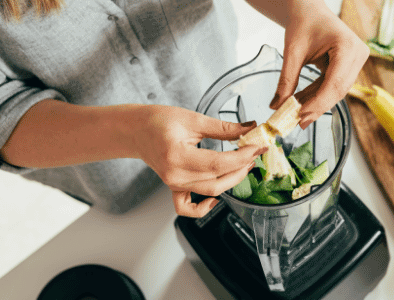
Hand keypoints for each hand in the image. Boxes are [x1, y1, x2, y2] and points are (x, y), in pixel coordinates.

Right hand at [132, 105, 266, 217]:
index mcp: (177, 155)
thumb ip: (224, 127)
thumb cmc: (158, 121)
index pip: (218, 163)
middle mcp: (175, 175)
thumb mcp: (193, 119)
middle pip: (217, 180)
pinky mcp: (174, 188)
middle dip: (241, 168)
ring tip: (244, 164)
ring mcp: (174, 184)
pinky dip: (203, 208)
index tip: (257, 147)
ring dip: (232, 180)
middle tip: (254, 153)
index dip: (242, 157)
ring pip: (210, 191)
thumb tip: (249, 128)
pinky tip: (216, 199)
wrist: (136, 130)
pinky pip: (187, 207)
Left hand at [269, 0, 368, 128]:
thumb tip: (277, 106)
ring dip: (317, 103)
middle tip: (298, 122)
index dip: (318, 103)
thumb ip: (286, 80)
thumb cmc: (303, 23)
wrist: (309, 10)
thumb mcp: (292, 52)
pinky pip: (335, 85)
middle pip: (338, 90)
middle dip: (317, 107)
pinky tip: (304, 104)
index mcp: (347, 46)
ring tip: (298, 115)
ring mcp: (357, 60)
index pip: (334, 83)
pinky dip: (319, 94)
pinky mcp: (351, 65)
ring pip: (337, 90)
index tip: (300, 116)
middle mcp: (358, 54)